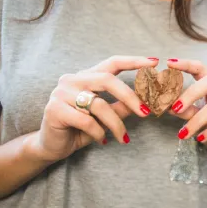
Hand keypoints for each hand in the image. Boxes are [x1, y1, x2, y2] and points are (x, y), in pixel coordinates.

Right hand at [30, 56, 156, 161]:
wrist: (52, 146)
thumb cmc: (81, 129)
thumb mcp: (106, 117)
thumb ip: (122, 106)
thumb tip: (146, 101)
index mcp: (86, 76)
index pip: (112, 63)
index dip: (133, 61)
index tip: (154, 62)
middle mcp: (72, 80)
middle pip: (107, 80)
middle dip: (130, 97)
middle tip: (146, 112)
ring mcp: (61, 93)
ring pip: (99, 105)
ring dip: (116, 124)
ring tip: (123, 138)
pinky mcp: (55, 109)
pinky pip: (87, 121)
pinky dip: (99, 133)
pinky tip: (103, 141)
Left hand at [166, 59, 206, 165]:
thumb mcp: (193, 119)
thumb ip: (183, 110)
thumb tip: (166, 104)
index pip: (202, 69)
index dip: (186, 64)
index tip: (169, 63)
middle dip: (190, 94)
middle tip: (174, 108)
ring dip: (197, 120)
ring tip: (184, 133)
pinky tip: (200, 139)